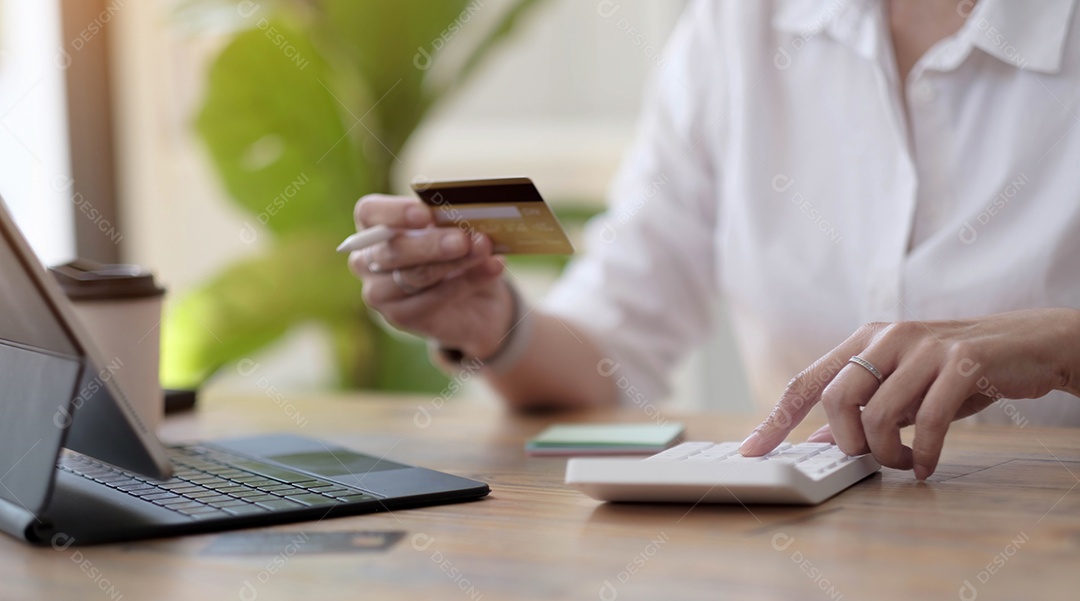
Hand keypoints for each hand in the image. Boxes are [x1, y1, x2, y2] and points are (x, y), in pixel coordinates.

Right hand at [348, 194, 511, 358]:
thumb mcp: (455, 230)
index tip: (425, 214)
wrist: (473, 297)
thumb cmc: (455, 251)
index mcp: (374, 226)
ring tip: (483, 251)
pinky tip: (491, 268)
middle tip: (463, 239)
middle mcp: (367, 260)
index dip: (395, 212)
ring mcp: (379, 292)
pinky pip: (431, 299)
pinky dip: (465, 282)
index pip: (369, 212)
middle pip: (392, 250)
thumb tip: (473, 222)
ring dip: (452, 264)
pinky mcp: (400, 316)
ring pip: (413, 276)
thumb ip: (455, 223)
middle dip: (431, 244)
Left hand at [739, 309, 1079, 478]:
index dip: (777, 418)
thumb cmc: (955, 371)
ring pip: (879, 413)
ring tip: (904, 464)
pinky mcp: (961, 362)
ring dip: (888, 453)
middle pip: (836, 399)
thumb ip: (863, 408)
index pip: (807, 381)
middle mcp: (887, 336)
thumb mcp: (903, 386)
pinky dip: (924, 452)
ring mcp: (924, 347)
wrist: (1026, 344)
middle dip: (847, 441)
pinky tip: (926, 466)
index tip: (753, 449)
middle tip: (869, 458)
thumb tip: (819, 442)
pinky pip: (929, 420)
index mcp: (865, 339)